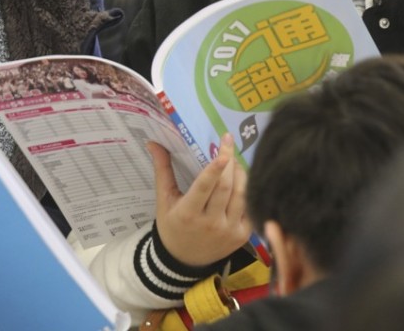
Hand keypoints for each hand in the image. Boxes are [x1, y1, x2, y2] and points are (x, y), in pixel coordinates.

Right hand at [149, 133, 251, 266]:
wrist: (184, 260)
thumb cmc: (172, 226)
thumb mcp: (164, 200)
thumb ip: (162, 170)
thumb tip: (153, 143)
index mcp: (188, 213)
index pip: (204, 187)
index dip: (215, 168)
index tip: (223, 150)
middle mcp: (210, 223)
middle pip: (226, 187)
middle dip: (230, 162)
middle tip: (228, 143)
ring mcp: (229, 231)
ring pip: (241, 195)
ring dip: (241, 173)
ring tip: (235, 160)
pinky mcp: (242, 236)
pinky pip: (250, 207)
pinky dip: (248, 190)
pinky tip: (242, 180)